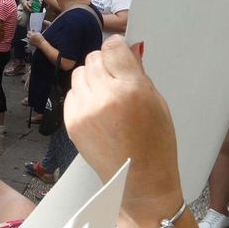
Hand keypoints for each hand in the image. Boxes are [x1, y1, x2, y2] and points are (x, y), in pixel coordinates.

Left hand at [65, 37, 181, 211]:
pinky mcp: (71, 122)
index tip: (120, 56)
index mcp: (131, 89)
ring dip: (91, 79)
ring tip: (107, 98)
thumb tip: (127, 49)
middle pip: (93, 58)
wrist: (139, 180)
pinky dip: (82, 97)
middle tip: (117, 82)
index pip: (112, 47)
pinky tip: (97, 112)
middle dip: (105, 65)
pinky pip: (71, 94)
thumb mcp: (157, 102)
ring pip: (79, 73)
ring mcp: (84, 110)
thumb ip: (138, 73)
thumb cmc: (155, 143)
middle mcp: (104, 96)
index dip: (117, 49)